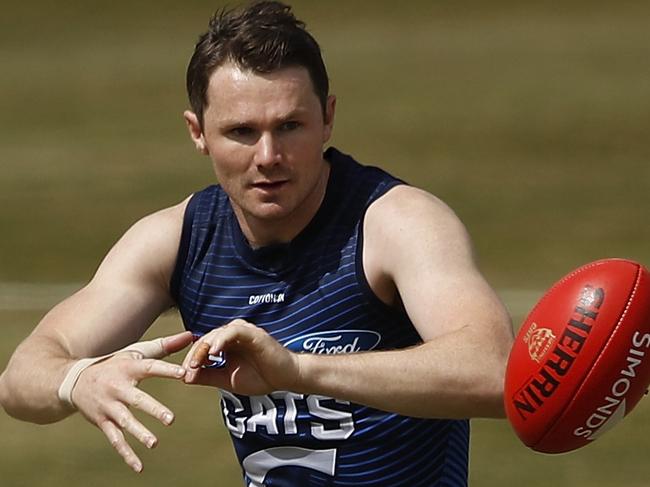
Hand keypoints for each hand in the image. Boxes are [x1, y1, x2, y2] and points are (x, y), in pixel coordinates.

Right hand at [71, 331, 191, 472]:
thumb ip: (165, 346)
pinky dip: (127, 454)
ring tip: (154, 443)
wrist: (74, 381)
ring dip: (139, 433)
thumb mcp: (136, 352)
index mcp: (129, 368)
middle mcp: (117, 388)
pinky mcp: (103, 422)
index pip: (150, 367)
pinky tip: (140, 467)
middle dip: (153, 409)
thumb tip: (191, 336)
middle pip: (136, 399)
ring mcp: (108, 407)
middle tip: (171, 420)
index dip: (166, 369)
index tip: (183, 373)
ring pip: (124, 422)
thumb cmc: (115, 364)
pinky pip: (115, 440)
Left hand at [182, 320, 299, 395]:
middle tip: (186, 370)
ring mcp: (243, 332)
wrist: (285, 378)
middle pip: (207, 339)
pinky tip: (214, 354)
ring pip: (217, 333)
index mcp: (227, 344)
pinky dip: (221, 340)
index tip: (184, 374)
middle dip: (194, 354)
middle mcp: (233, 335)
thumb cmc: (260, 377)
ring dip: (204, 348)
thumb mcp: (227, 379)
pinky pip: (232, 331)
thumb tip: (185, 378)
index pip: (203, 346)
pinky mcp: (252, 332)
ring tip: (196, 363)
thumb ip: (208, 376)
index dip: (192, 358)